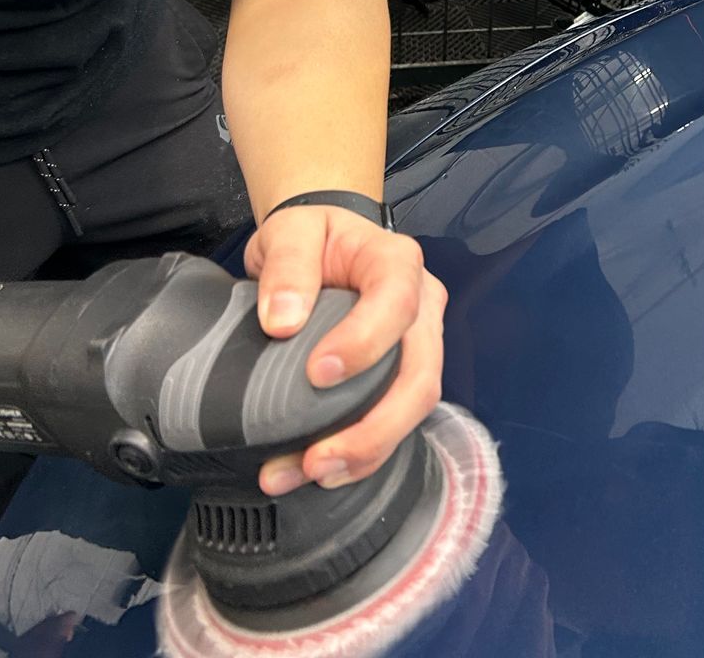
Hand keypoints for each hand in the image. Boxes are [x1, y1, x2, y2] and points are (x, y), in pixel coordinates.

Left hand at [244, 205, 445, 496]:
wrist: (319, 246)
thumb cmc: (311, 236)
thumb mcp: (291, 230)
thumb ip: (287, 265)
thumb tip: (282, 321)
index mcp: (397, 262)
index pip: (397, 304)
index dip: (365, 344)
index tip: (317, 373)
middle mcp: (421, 307)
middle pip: (421, 375)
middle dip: (374, 428)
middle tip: (318, 458)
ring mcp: (418, 345)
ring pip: (413, 409)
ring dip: (365, 452)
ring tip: (310, 473)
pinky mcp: (401, 377)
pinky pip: (393, 422)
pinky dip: (359, 455)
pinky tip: (317, 472)